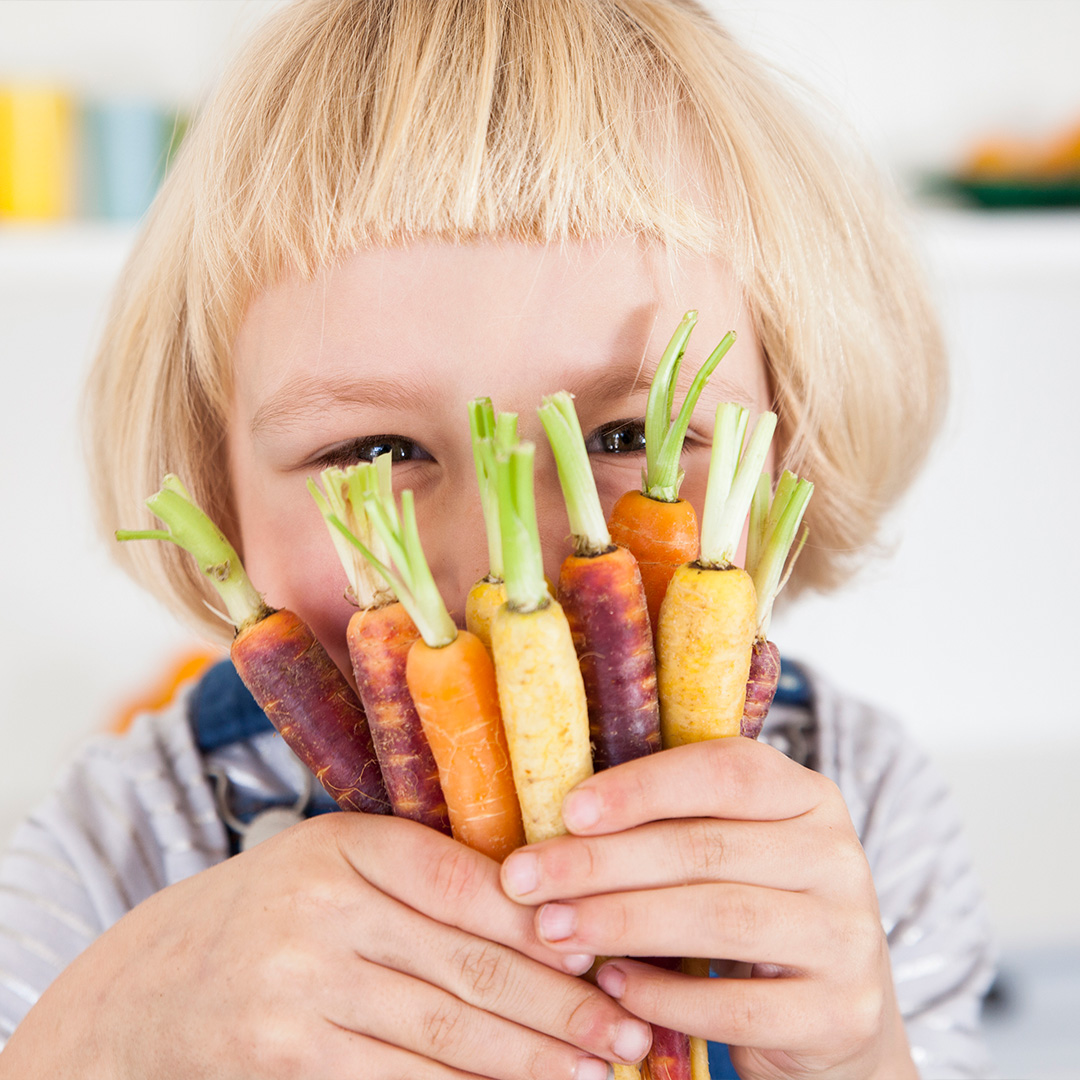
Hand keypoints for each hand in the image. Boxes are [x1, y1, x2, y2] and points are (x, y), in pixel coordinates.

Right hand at [2, 813, 652, 1079]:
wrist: (158, 983)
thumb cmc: (280, 908)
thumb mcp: (343, 863)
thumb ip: (431, 875)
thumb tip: (549, 914)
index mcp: (349, 845)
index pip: (472, 885)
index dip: (548, 928)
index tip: (610, 955)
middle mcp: (323, 912)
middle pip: (471, 968)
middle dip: (563, 1007)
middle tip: (632, 1033)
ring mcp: (300, 990)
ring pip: (446, 1037)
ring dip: (533, 1063)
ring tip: (600, 1073)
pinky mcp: (288, 1059)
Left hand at [499, 738, 917, 1079]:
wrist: (836, 1019)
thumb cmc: (752, 912)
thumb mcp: (728, 854)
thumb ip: (671, 826)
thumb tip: (557, 818)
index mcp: (806, 797)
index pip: (727, 771)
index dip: (643, 787)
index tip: (569, 811)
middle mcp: (837, 856)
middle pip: (706, 848)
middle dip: (602, 863)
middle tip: (525, 880)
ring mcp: (847, 936)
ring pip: (720, 919)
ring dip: (621, 922)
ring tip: (553, 928)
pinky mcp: (840, 1012)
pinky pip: (739, 1005)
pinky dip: (665, 996)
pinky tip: (613, 987)